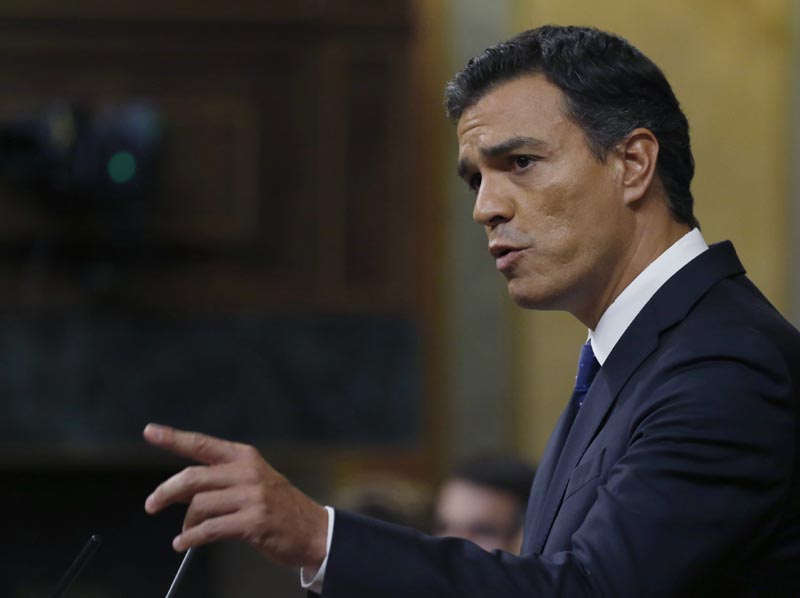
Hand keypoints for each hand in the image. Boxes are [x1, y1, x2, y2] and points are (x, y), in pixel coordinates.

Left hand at [143, 423, 327, 568]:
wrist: (314, 531)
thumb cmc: (279, 508)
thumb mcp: (254, 482)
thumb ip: (219, 481)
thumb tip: (177, 491)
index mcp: (245, 457)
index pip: (202, 444)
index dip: (173, 438)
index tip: (150, 431)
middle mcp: (248, 472)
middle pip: (193, 477)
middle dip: (165, 492)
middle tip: (151, 505)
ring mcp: (252, 497)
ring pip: (199, 505)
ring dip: (185, 523)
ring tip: (185, 534)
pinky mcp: (253, 522)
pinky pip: (209, 529)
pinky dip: (191, 539)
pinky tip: (184, 544)